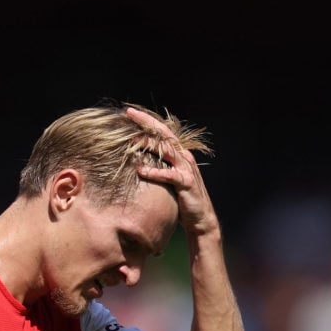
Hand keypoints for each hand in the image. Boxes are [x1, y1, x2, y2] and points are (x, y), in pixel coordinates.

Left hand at [126, 107, 218, 236]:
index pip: (162, 132)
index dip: (148, 121)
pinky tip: (142, 171)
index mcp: (179, 154)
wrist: (200, 219)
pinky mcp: (186, 183)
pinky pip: (169, 175)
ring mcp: (186, 169)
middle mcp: (184, 157)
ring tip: (131, 141)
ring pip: (167, 150)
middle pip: (164, 134)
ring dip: (149, 144)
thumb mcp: (168, 179)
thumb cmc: (182, 200)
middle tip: (129, 113)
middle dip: (147, 122)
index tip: (130, 112)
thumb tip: (136, 162)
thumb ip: (158, 167)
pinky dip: (155, 172)